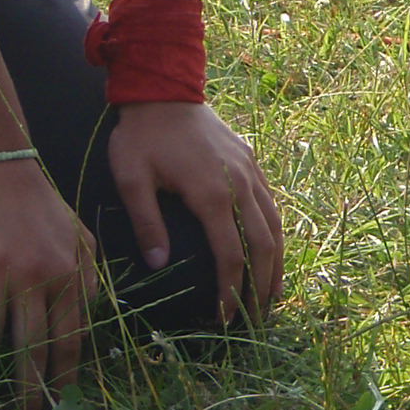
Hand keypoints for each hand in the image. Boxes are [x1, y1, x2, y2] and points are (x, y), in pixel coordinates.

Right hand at [0, 160, 99, 409]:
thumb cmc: (39, 203)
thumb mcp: (79, 235)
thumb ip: (88, 274)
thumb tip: (93, 317)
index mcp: (69, 272)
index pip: (71, 334)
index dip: (66, 373)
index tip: (63, 404)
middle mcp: (38, 275)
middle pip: (34, 344)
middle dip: (32, 390)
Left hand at [106, 101, 283, 323]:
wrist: (163, 89)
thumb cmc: (140, 137)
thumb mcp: (132, 179)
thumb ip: (146, 223)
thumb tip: (158, 265)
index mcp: (212, 193)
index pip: (231, 255)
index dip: (231, 291)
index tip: (224, 318)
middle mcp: (240, 184)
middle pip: (263, 245)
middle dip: (262, 286)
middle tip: (256, 320)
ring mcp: (250, 171)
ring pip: (275, 225)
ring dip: (276, 263)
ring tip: (273, 295)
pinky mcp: (251, 161)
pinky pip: (272, 203)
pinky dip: (276, 233)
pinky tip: (270, 250)